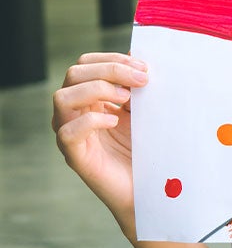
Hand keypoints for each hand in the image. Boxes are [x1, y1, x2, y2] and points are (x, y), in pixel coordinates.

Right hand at [52, 52, 147, 234]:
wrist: (152, 188)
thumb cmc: (150, 147)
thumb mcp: (146, 110)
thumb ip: (140, 88)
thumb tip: (145, 62)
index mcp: (91, 98)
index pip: (86, 64)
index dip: (113, 59)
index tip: (144, 66)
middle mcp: (76, 112)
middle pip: (74, 74)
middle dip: (110, 70)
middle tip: (142, 80)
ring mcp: (72, 134)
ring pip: (62, 97)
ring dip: (97, 89)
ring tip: (126, 99)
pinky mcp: (76, 156)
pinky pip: (67, 132)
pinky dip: (91, 121)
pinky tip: (115, 122)